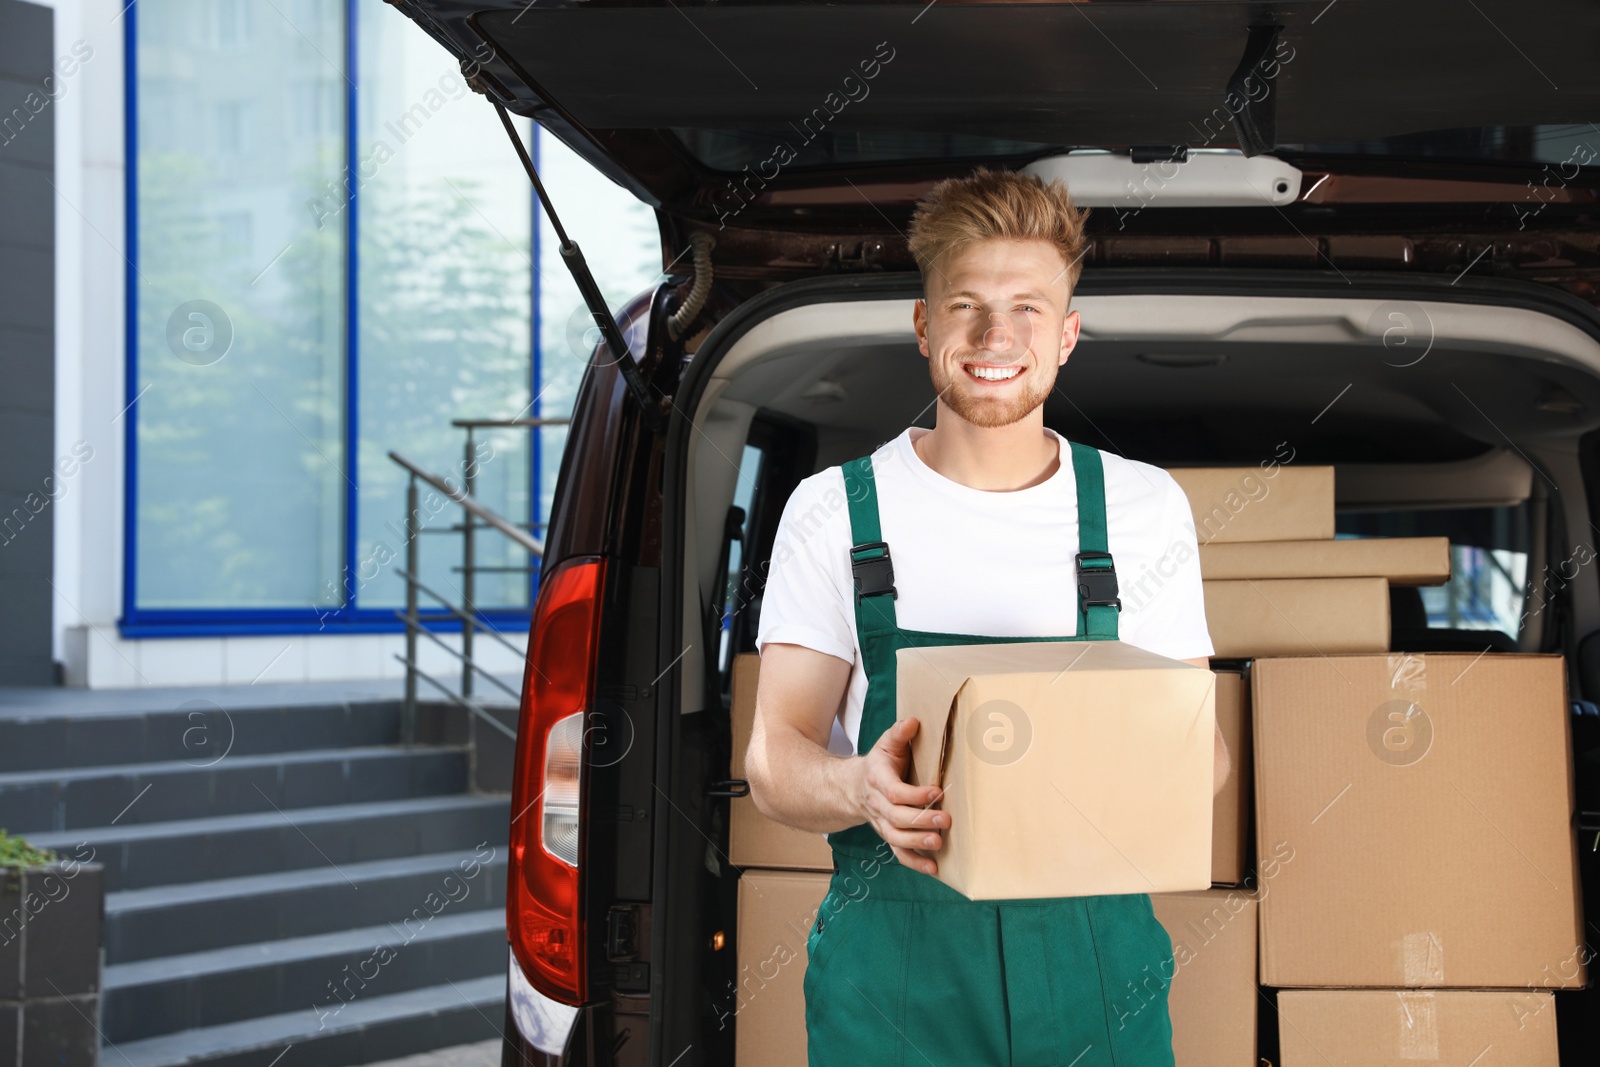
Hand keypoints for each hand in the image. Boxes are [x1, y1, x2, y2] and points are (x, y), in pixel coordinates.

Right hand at [854, 717, 947, 875]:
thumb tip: (913, 722)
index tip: (937, 791)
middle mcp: (877, 805)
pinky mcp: (888, 836)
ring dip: (917, 844)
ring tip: (938, 843)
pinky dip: (915, 863)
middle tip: (945, 819)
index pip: (894, 792)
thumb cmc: (879, 764)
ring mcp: (882, 824)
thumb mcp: (886, 744)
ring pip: (896, 839)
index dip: (915, 794)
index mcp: (878, 779)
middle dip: (920, 820)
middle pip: (896, 818)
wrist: (853, 787)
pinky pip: (899, 854)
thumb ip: (899, 734)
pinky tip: (934, 868)